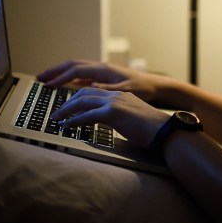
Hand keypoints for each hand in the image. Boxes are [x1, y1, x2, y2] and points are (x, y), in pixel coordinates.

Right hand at [37, 59, 164, 102]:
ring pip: (76, 69)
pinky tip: (65, 86)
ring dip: (61, 73)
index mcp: (103, 69)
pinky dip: (71, 79)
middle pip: (72, 65)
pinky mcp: (104, 77)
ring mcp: (101, 72)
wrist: (155, 86)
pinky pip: (83, 76)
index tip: (47, 85)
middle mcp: (100, 68)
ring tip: (47, 80)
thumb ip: (106, 89)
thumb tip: (89, 88)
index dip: (60, 78)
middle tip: (39, 77)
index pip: (76, 71)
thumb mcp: (125, 90)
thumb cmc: (142, 88)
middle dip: (55, 70)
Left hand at [49, 87, 167, 146]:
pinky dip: (74, 120)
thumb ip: (118, 117)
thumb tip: (107, 124)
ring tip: (57, 118)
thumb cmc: (151, 130)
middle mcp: (117, 95)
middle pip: (85, 93)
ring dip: (66, 110)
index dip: (78, 98)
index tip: (67, 106)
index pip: (94, 91)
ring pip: (83, 102)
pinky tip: (66, 126)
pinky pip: (87, 115)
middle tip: (57, 113)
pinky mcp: (113, 113)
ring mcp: (115, 102)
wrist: (164, 131)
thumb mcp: (131, 119)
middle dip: (67, 102)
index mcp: (121, 95)